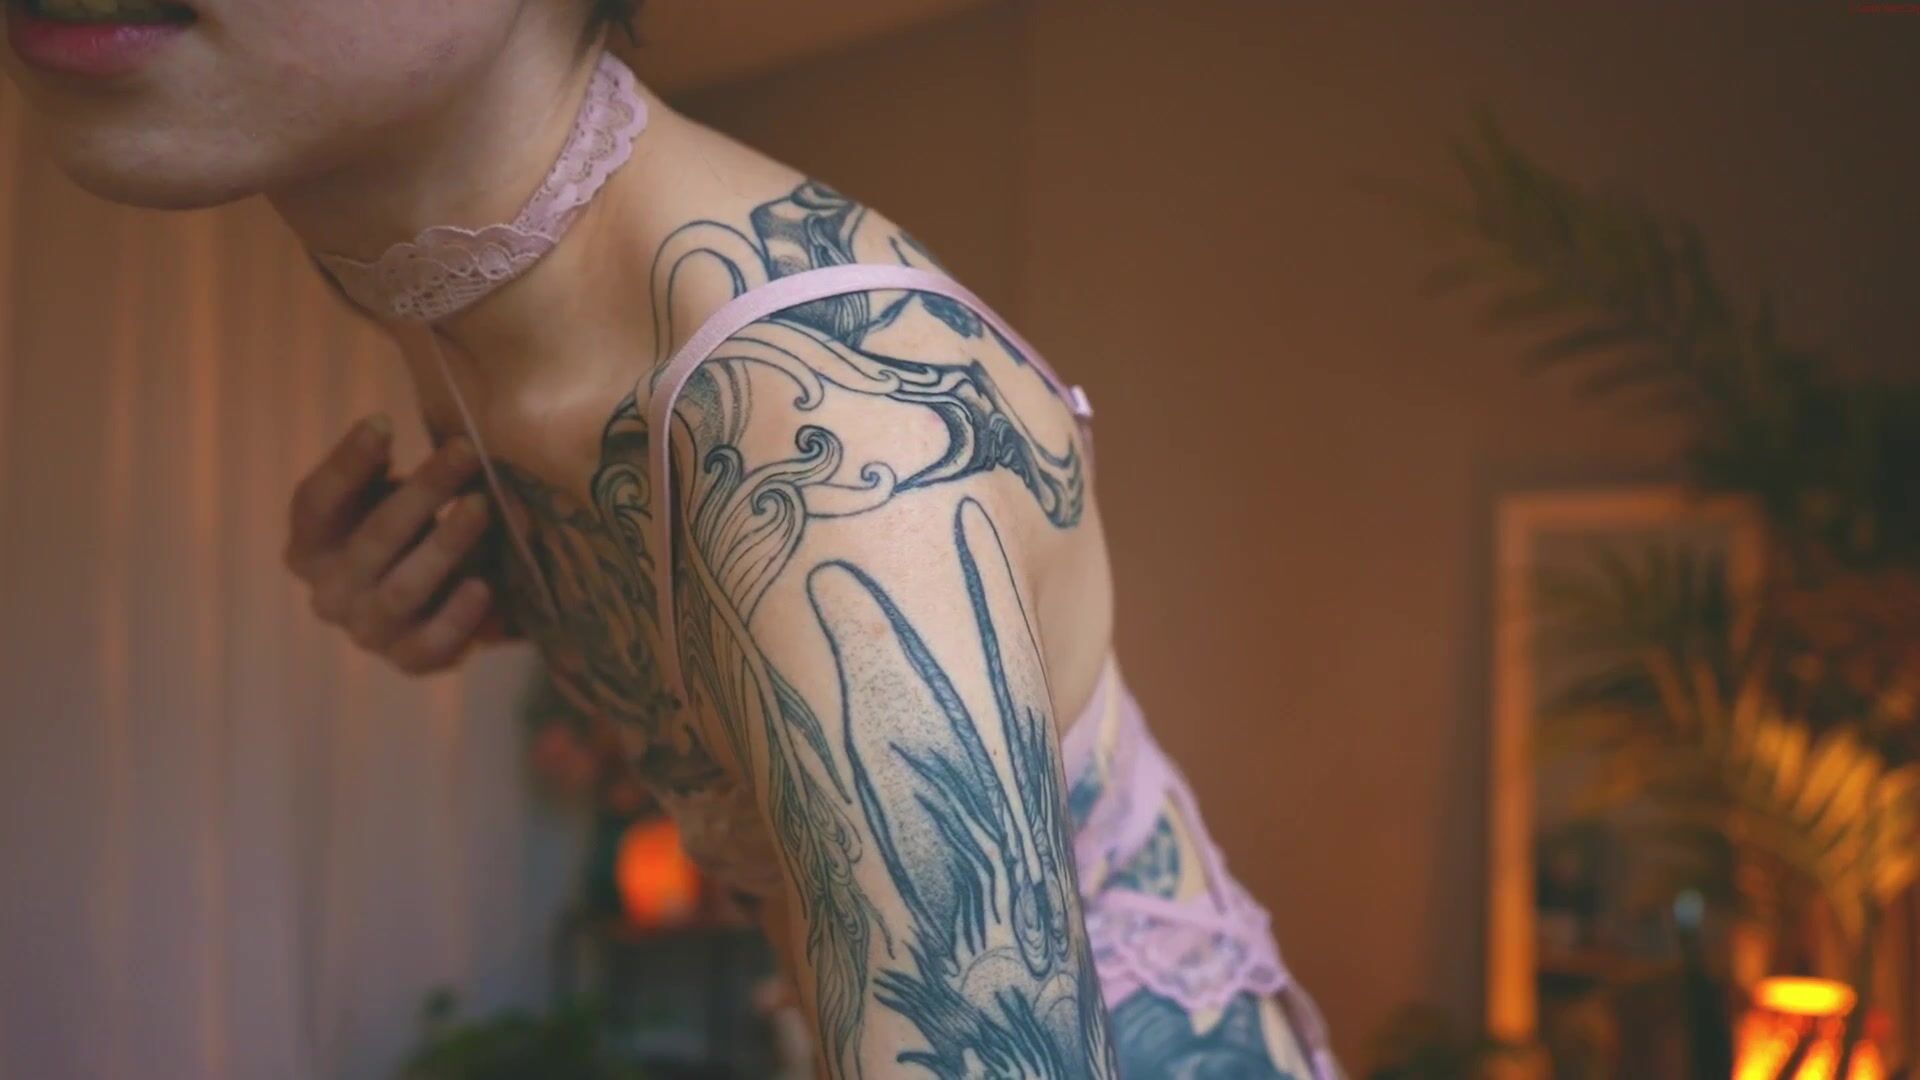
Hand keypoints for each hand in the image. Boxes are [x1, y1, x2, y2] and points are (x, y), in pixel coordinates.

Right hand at [282, 413, 507, 673]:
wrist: (435, 600)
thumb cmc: (405, 528)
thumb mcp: (382, 493)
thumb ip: (374, 467)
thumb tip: (380, 427)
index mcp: (309, 544)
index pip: (316, 502)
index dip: (347, 463)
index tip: (383, 422)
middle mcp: (327, 593)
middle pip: (373, 539)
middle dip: (422, 491)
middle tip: (465, 451)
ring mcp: (366, 632)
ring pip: (402, 589)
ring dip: (444, 545)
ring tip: (482, 506)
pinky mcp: (407, 660)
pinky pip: (430, 645)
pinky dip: (457, 617)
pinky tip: (483, 585)